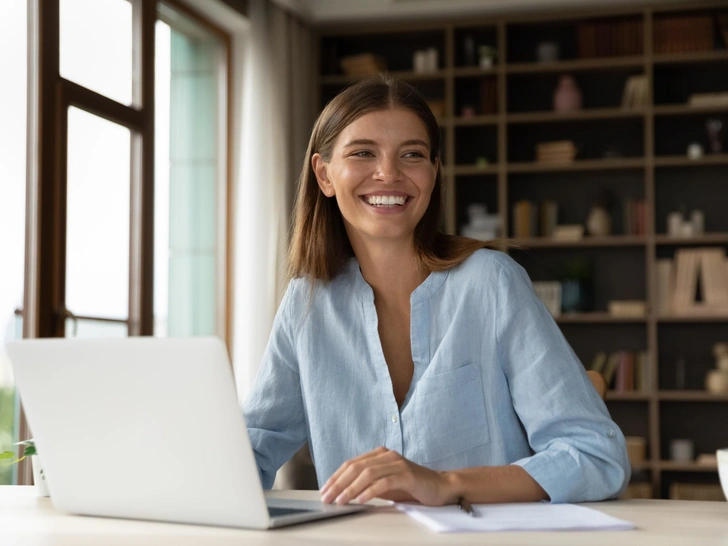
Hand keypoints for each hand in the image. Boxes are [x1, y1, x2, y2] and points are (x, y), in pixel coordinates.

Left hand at [319, 447, 453, 505]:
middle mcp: (387, 455)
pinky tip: (360, 500)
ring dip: (351, 488)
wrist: (440, 486)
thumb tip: (343, 493)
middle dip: (338, 483)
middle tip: (327, 497)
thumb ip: (368, 484)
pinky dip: (369, 491)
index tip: (325, 490)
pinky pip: (384, 482)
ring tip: (340, 500)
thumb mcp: (385, 484)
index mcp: (379, 454)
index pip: (351, 463)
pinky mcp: (406, 475)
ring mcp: (397, 463)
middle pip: (356, 467)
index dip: (336, 476)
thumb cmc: (411, 487)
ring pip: (367, 473)